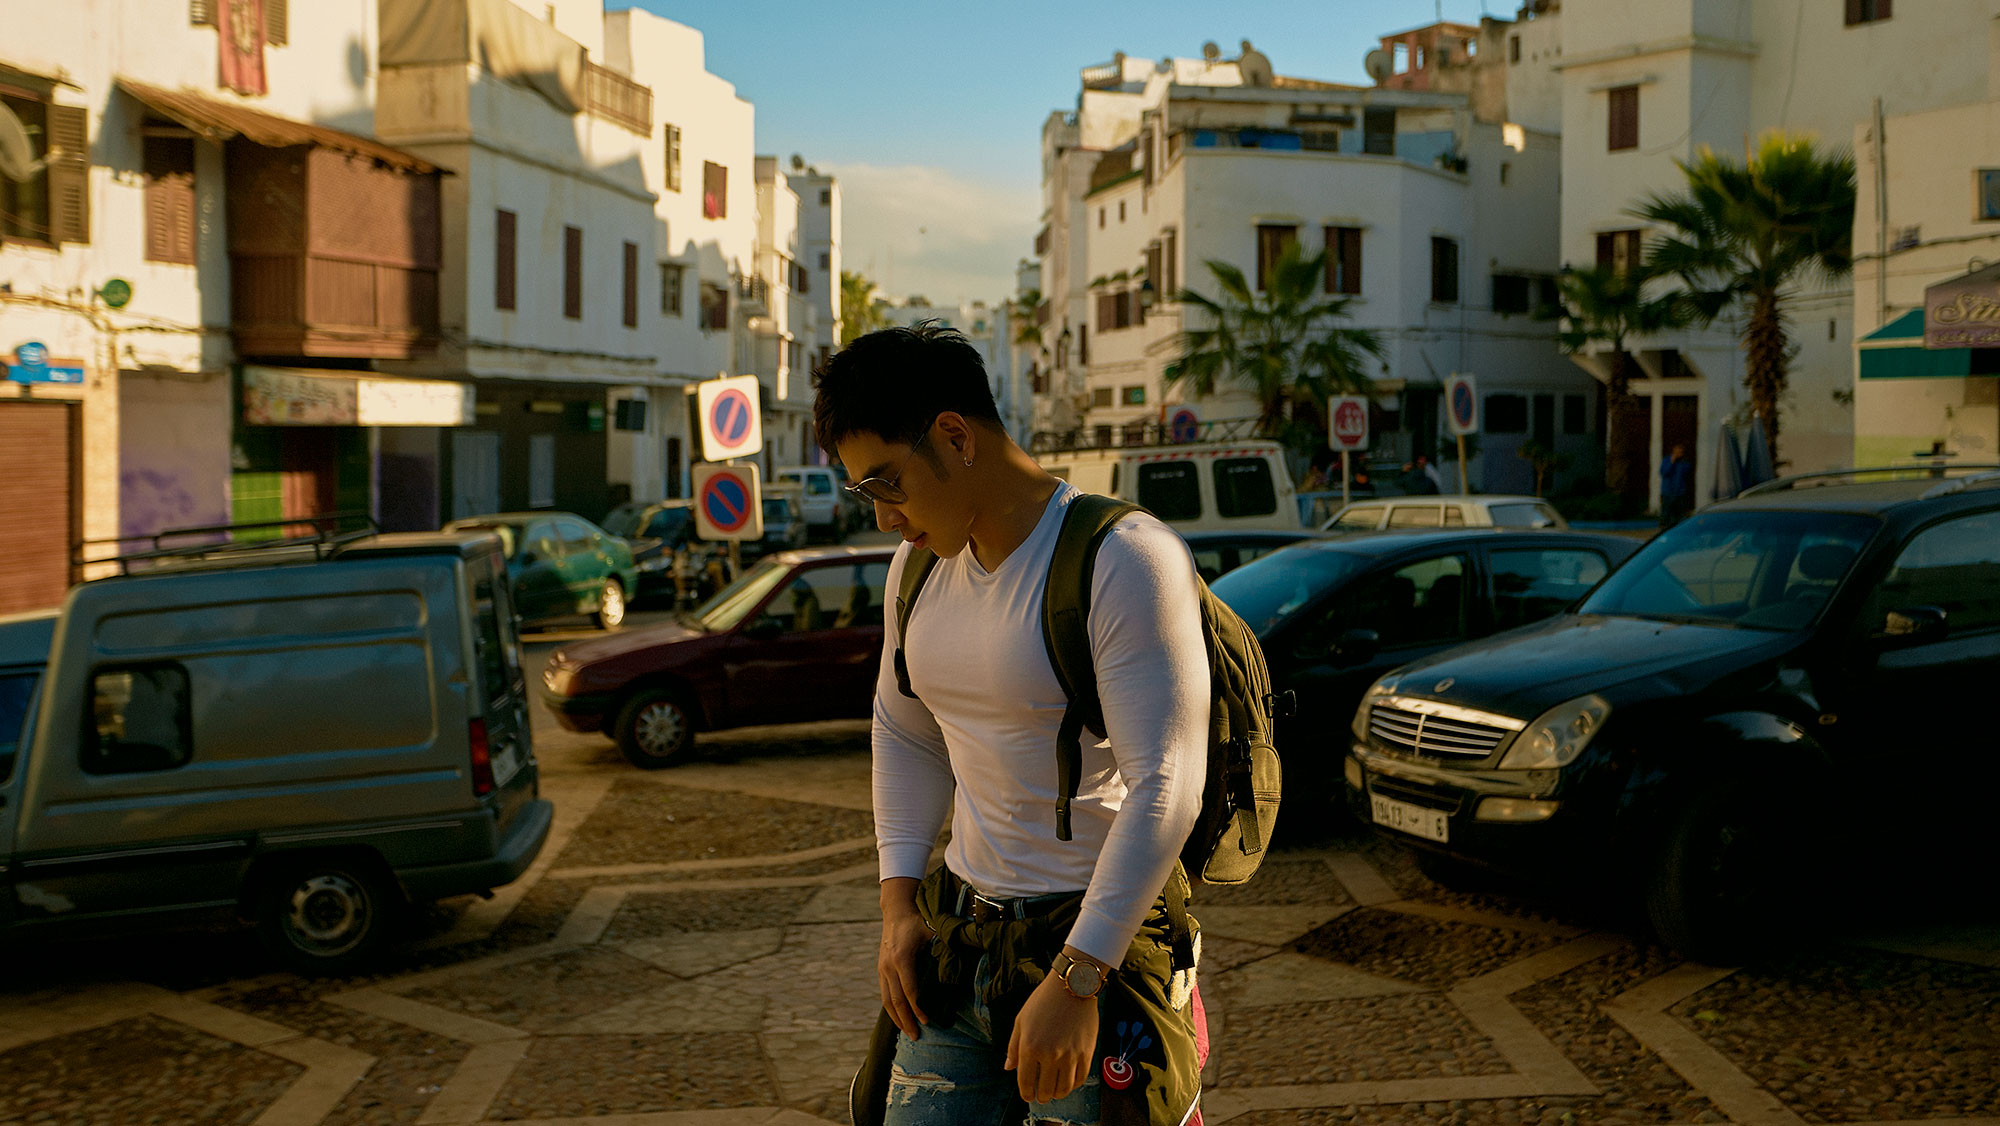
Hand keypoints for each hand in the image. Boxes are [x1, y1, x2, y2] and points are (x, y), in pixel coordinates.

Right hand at [878, 879, 931, 1039]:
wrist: (896, 910)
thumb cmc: (918, 921)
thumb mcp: (933, 931)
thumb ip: (945, 946)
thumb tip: (966, 959)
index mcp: (902, 958)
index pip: (909, 989)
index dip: (917, 1008)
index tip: (927, 1021)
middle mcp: (888, 966)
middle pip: (896, 1000)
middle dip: (906, 1020)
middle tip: (917, 1037)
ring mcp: (882, 969)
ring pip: (887, 1000)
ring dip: (897, 1019)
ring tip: (908, 1033)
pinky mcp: (881, 970)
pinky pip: (885, 994)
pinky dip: (891, 1009)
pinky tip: (900, 1019)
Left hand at [1005, 971, 1098, 1103]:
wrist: (1072, 986)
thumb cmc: (1043, 1001)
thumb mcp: (1021, 1021)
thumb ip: (1014, 1047)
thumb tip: (1008, 1068)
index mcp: (1030, 1047)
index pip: (1026, 1083)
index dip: (1026, 1093)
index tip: (1028, 1095)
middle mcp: (1050, 1054)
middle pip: (1046, 1090)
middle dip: (1041, 1097)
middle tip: (1041, 1096)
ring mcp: (1070, 1055)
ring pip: (1064, 1089)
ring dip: (1057, 1095)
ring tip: (1055, 1092)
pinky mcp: (1086, 1053)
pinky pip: (1080, 1079)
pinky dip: (1073, 1086)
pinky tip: (1068, 1082)